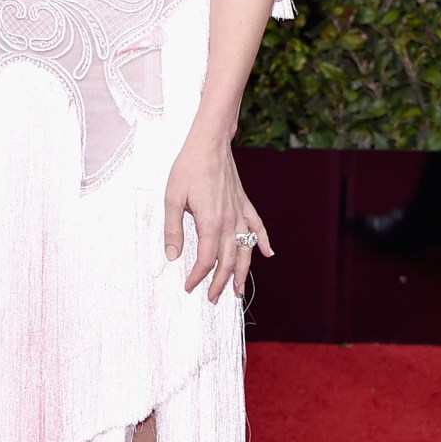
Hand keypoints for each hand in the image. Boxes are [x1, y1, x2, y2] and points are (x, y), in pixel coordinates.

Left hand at [163, 129, 272, 301]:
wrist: (209, 143)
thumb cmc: (188, 168)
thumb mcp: (172, 199)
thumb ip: (172, 230)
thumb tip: (171, 256)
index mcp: (210, 223)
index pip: (205, 260)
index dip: (197, 277)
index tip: (188, 287)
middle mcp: (229, 222)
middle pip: (228, 262)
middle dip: (221, 283)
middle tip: (212, 298)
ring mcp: (239, 213)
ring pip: (245, 250)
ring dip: (243, 272)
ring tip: (239, 291)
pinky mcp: (243, 203)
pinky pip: (257, 226)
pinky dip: (264, 241)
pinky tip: (269, 253)